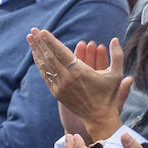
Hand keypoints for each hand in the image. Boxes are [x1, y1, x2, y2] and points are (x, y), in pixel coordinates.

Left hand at [29, 27, 130, 142]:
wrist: (99, 117)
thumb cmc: (108, 94)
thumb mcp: (117, 75)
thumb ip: (117, 55)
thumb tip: (114, 39)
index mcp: (80, 71)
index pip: (61, 52)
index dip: (51, 41)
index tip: (42, 31)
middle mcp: (67, 78)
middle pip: (49, 56)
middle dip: (40, 42)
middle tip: (33, 30)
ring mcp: (60, 86)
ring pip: (45, 65)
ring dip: (36, 51)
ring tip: (30, 39)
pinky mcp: (57, 93)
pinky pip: (46, 75)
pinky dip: (40, 64)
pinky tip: (36, 55)